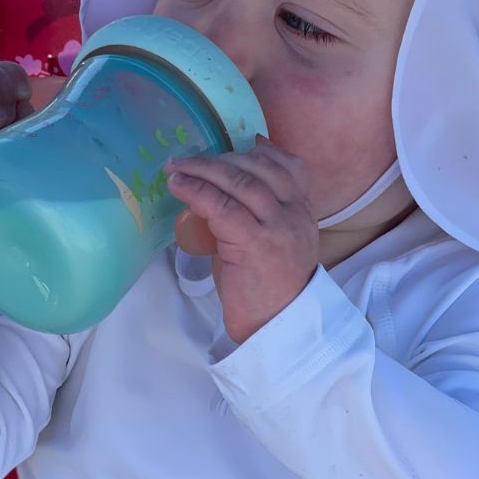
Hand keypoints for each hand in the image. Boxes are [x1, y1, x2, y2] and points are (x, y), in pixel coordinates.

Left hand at [165, 135, 319, 343]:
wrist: (278, 327)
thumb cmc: (267, 290)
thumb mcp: (274, 244)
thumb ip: (260, 217)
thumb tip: (218, 194)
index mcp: (303, 211)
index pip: (286, 164)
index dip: (252, 152)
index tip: (223, 151)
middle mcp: (295, 213)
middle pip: (257, 168)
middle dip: (218, 159)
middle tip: (186, 161)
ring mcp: (278, 227)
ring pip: (239, 182)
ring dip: (202, 170)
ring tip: (175, 170)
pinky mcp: (255, 244)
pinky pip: (223, 207)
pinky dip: (197, 191)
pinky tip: (179, 187)